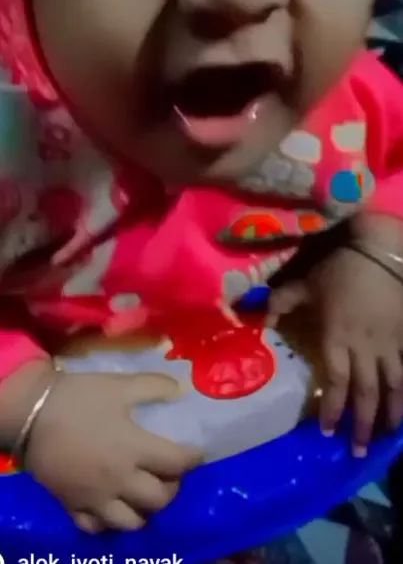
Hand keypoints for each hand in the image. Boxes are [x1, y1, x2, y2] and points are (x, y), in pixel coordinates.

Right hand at [24, 370, 200, 532]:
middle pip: (159, 499)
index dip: (192, 459)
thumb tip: (181, 389)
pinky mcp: (73, 506)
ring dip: (145, 510)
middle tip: (170, 474)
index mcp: (135, 448)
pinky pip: (97, 527)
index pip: (177, 463)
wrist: (32, 413)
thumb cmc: (80, 397)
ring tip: (144, 493)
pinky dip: (109, 522)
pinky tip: (113, 507)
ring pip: (131, 522)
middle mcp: (120, 480)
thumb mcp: (120, 384)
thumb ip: (154, 386)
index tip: (196, 453)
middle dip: (172, 488)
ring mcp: (96, 498)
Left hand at [268, 247, 402, 455]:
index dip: (331, 408)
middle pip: (366, 393)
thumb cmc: (338, 269)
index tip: (326, 432)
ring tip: (386, 436)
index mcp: (337, 338)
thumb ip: (281, 302)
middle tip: (358, 450)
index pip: (336, 381)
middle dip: (362, 424)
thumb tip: (257, 319)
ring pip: (392, 386)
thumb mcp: (304, 283)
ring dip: (389, 414)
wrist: (380, 252)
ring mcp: (389, 343)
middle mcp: (364, 347)